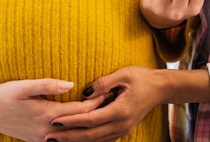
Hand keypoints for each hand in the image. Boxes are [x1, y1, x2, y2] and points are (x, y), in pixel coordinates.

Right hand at [0, 78, 105, 141]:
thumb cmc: (3, 95)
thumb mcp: (22, 86)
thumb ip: (47, 84)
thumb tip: (70, 84)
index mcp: (46, 115)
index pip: (79, 110)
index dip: (96, 101)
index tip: (110, 92)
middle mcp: (48, 131)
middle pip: (80, 126)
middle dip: (98, 115)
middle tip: (115, 103)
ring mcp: (44, 138)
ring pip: (74, 137)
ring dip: (90, 127)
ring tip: (106, 116)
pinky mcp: (40, 141)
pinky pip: (65, 141)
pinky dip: (78, 135)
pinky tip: (88, 129)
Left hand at [43, 66, 166, 141]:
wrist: (161, 88)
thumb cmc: (143, 77)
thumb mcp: (123, 74)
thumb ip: (103, 83)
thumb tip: (84, 92)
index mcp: (120, 110)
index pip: (89, 119)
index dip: (71, 121)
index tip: (54, 120)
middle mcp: (121, 124)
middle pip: (89, 135)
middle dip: (68, 137)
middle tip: (48, 136)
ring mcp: (123, 129)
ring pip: (95, 140)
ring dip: (75, 141)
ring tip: (57, 140)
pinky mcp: (123, 129)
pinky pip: (102, 139)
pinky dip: (87, 140)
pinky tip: (75, 139)